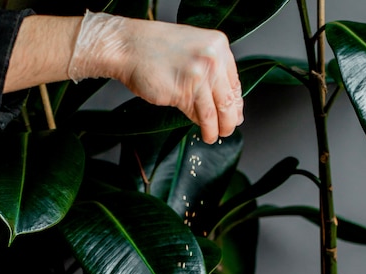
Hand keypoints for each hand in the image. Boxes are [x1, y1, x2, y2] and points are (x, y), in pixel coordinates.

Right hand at [68, 12, 243, 143]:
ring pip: (215, 111)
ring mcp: (199, 74)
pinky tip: (202, 131)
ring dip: (215, 129)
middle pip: (228, 100)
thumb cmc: (156, 50)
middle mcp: (213, 58)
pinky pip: (198, 114)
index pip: (235, 84)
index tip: (234, 116)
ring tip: (213, 136)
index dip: (235, 105)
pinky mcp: (184, 90)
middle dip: (229, 121)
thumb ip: (211, 73)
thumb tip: (227, 104)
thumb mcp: (193, 52)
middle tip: (227, 130)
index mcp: (219, 46)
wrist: (129, 46)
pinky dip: (201, 125)